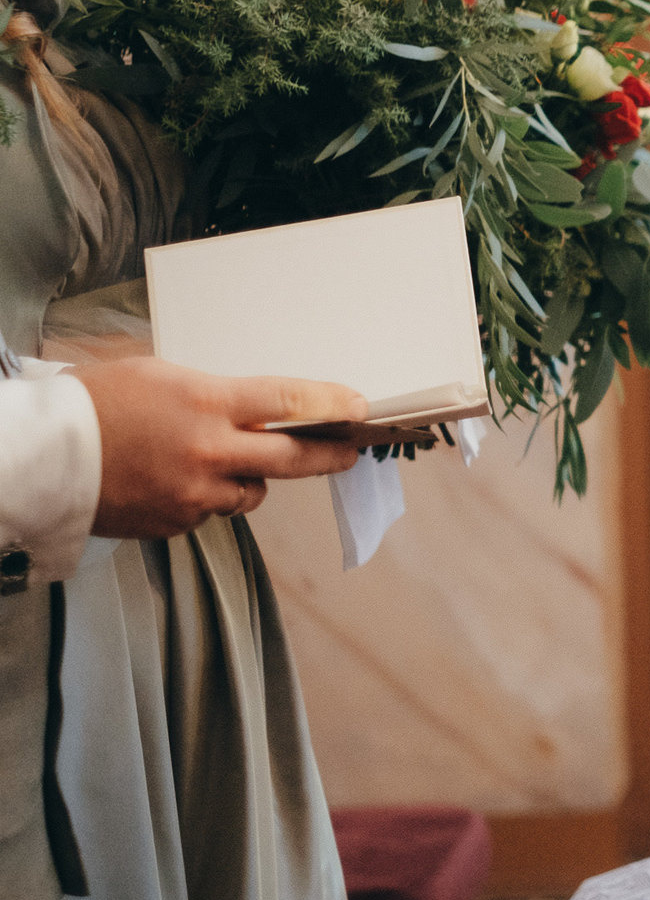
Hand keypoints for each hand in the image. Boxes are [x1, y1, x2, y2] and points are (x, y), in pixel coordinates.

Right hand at [71, 358, 368, 537]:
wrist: (41, 457)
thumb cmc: (95, 404)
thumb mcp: (160, 376)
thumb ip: (215, 394)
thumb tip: (256, 408)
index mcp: (207, 404)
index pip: (290, 403)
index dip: (332, 406)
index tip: (359, 409)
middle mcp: (210, 452)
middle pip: (293, 459)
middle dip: (329, 455)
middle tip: (349, 451)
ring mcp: (194, 493)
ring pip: (252, 493)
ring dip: (250, 479)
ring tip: (221, 462)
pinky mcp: (176, 523)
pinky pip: (211, 512)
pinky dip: (206, 499)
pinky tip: (177, 481)